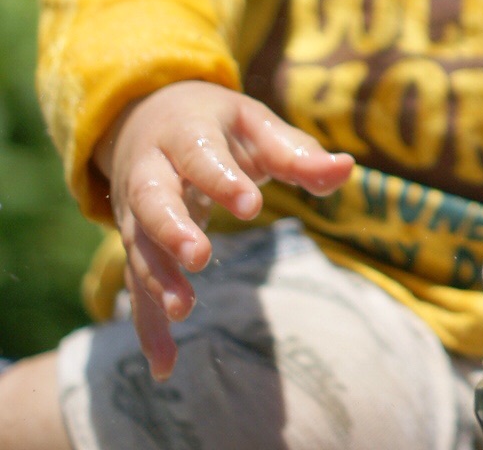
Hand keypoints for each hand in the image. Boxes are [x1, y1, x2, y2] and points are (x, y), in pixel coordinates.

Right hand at [94, 79, 352, 381]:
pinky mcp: (135, 245)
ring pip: (139, 246)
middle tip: (200, 256)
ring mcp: (135, 211)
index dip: (223, 179)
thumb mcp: (258, 126)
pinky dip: (147, 325)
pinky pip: (137, 285)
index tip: (252, 204)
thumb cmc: (219, 126)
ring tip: (183, 310)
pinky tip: (164, 364)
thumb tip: (347, 168)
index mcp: (186, 132)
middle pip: (152, 199)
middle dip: (172, 228)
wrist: (151, 118)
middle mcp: (151, 171)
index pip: (201, 154)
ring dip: (157, 279)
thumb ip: (298, 153)